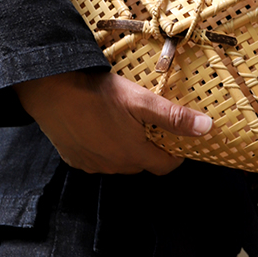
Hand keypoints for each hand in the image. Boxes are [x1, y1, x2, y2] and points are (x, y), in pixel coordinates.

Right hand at [14, 71, 212, 175]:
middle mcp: (114, 166)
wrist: (50, 90)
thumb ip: (173, 116)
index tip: (176, 135)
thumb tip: (207, 128)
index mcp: (134, 154)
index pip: (166, 166)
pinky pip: (96, 157)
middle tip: (146, 120)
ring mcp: (92, 165)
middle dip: (149, 145)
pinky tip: (97, 124)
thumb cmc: (97, 93)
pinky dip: (101, 146)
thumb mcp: (140, 100)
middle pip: (142, 162)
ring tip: (120, 119)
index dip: (175, 152)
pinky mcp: (74, 159)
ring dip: (124, 146)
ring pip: (118, 161)